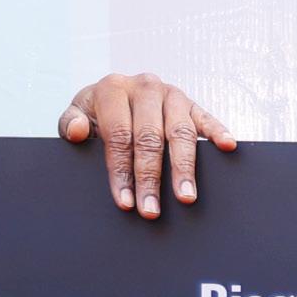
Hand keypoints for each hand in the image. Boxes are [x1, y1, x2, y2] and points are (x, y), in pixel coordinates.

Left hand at [58, 71, 235, 213]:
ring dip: (184, 167)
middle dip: (150, 178)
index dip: (122, 171)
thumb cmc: (96, 113)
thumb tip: (77, 131)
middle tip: (152, 210)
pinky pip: (207, 118)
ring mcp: (172, 94)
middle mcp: (145, 87)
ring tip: (186, 197)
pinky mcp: (192, 103)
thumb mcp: (77, 114)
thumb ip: (70, 123)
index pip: (119, 135)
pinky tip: (227, 147)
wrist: (116, 93)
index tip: (125, 201)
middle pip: (150, 138)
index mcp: (113, 88)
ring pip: (181, 132)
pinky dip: (218, 132)